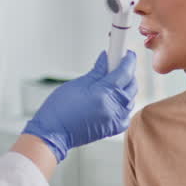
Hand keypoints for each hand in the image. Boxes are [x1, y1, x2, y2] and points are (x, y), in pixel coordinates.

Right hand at [22, 51, 136, 161]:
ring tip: (113, 81)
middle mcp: (113, 108)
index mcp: (104, 94)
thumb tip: (106, 58)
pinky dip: (124, 103)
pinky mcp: (113, 128)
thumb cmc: (60, 109)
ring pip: (130, 99)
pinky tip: (115, 98)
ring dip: (126, 87)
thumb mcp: (78, 84)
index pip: (124, 72)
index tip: (128, 53)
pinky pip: (126, 112)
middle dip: (128, 72)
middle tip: (118, 64)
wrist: (54, 133)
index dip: (128, 60)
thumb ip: (97, 71)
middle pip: (131, 85)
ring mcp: (115, 120)